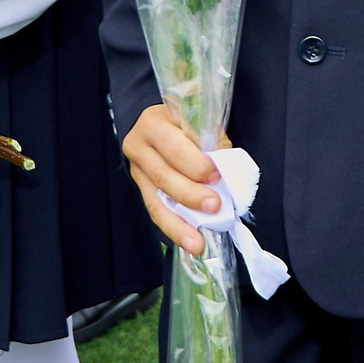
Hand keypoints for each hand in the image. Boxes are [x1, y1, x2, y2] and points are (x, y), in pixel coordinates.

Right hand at [121, 104, 220, 257]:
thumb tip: (226, 168)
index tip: (216, 175)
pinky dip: (174, 227)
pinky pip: (156, 211)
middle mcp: (139, 148)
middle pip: (164, 176)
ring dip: (179, 225)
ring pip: (156, 202)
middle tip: (214, 206)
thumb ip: (210, 140)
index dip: (195, 163)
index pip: (174, 147)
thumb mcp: (196, 118)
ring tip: (197, 244)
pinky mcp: (141, 189)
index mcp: (154, 124)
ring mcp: (137, 171)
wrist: (153, 121)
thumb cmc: (181, 119)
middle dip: (191, 195)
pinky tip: (187, 241)